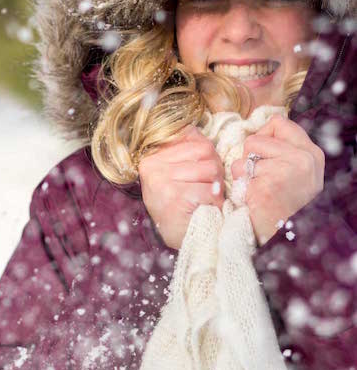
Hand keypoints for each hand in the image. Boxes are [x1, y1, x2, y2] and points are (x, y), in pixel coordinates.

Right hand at [139, 125, 225, 249]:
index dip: (210, 158)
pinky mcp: (174, 198)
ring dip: (215, 189)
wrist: (178, 240)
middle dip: (215, 173)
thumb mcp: (177, 172)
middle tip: (206, 190)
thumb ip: (186, 149)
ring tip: (205, 201)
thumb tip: (195, 129)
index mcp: (154, 156)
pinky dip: (214, 203)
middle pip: (207, 153)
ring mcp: (162, 182)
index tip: (202, 176)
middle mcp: (154, 166)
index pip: (197, 140)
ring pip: (210, 170)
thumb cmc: (181, 206)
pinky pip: (208, 191)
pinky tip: (204, 210)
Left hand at [230, 114, 324, 245]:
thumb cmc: (284, 205)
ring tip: (257, 190)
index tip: (264, 156)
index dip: (263, 136)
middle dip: (250, 157)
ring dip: (243, 174)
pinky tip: (253, 198)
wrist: (282, 238)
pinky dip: (239, 186)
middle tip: (261, 179)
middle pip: (256, 139)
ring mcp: (285, 172)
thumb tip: (264, 127)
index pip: (279, 123)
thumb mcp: (298, 172)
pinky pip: (238, 172)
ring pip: (244, 156)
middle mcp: (302, 160)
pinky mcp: (266, 186)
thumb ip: (286, 149)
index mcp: (312, 154)